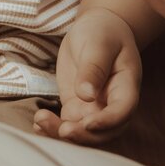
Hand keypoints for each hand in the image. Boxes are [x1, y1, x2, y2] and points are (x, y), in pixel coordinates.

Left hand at [35, 8, 140, 143]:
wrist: (96, 29)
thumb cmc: (103, 33)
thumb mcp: (99, 43)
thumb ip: (94, 68)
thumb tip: (86, 95)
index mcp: (126, 86)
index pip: (122, 111)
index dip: (107, 122)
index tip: (87, 123)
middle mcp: (112, 103)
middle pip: (104, 131)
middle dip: (83, 136)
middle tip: (62, 130)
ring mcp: (94, 108)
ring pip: (83, 132)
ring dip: (63, 134)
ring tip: (41, 121)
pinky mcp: (77, 107)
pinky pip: (67, 124)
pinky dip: (53, 128)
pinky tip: (38, 124)